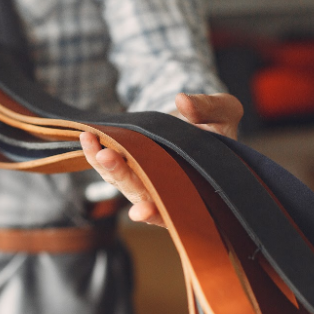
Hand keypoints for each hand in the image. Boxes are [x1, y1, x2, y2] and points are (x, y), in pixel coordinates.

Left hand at [80, 93, 242, 226]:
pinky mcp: (131, 169)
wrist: (199, 122)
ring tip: (90, 139)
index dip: (158, 213)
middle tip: (107, 156)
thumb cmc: (218, 123)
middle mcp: (167, 192)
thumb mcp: (225, 111)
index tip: (142, 212)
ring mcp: (146, 182)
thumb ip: (209, 107)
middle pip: (140, 194)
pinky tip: (88, 138)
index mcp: (197, 189)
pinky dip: (97, 154)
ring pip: (121, 181)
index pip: (177, 210)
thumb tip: (182, 101)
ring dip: (103, 163)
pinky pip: (111, 167)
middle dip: (123, 176)